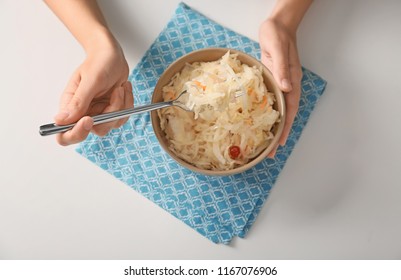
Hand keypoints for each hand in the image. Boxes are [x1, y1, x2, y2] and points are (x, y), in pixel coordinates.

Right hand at [54, 40, 132, 145]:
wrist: (113, 56)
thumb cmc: (98, 63)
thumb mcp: (90, 80)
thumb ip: (78, 101)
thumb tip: (61, 120)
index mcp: (70, 106)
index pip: (64, 133)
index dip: (76, 133)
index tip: (89, 120)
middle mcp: (83, 112)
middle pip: (92, 131)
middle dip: (108, 116)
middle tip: (115, 95)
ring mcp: (98, 113)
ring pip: (110, 124)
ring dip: (120, 106)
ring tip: (119, 87)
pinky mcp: (111, 111)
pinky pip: (122, 117)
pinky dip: (127, 103)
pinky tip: (123, 88)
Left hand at [259, 18, 302, 156]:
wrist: (277, 25)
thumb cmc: (278, 34)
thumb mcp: (278, 49)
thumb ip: (282, 69)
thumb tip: (286, 88)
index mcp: (291, 81)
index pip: (289, 110)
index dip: (285, 128)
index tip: (279, 144)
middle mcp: (287, 86)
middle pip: (285, 115)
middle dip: (279, 134)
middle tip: (270, 153)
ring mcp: (281, 84)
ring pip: (278, 110)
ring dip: (273, 127)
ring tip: (265, 144)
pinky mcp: (273, 80)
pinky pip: (271, 101)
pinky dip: (267, 114)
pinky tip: (260, 122)